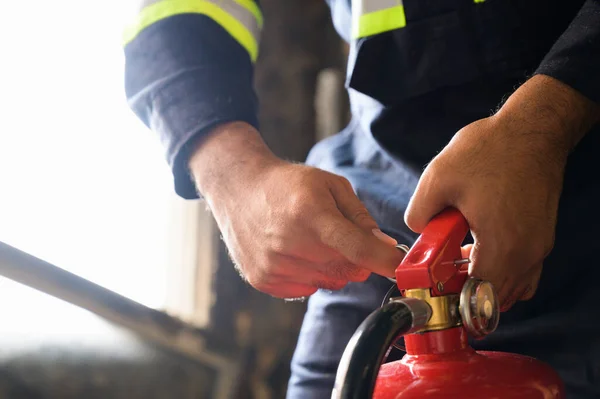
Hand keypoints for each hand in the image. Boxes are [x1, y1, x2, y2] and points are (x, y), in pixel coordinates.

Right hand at [189, 122, 402, 298]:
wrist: (238, 190)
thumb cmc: (288, 184)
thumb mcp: (329, 185)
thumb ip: (360, 216)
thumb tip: (385, 246)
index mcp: (311, 214)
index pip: (359, 249)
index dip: (385, 261)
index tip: (401, 267)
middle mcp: (291, 244)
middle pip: (349, 270)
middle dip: (357, 258)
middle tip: (340, 235)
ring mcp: (274, 266)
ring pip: (330, 282)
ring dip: (332, 266)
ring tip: (311, 239)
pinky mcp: (263, 280)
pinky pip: (308, 288)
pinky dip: (310, 274)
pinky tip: (294, 251)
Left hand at [405, 75, 597, 310]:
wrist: (532, 130)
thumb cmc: (489, 150)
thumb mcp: (438, 178)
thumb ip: (419, 213)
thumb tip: (418, 232)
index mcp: (501, 244)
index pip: (479, 296)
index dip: (455, 300)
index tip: (438, 291)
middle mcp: (527, 253)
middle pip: (497, 297)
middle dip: (468, 292)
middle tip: (445, 273)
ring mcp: (540, 246)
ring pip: (514, 287)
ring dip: (487, 283)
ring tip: (462, 260)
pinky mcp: (543, 236)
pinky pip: (525, 271)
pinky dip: (503, 271)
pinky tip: (482, 249)